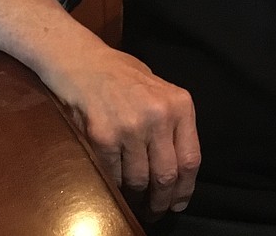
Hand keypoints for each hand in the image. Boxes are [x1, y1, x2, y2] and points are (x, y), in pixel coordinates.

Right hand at [48, 47, 200, 219]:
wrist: (85, 64)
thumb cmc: (124, 77)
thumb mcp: (162, 91)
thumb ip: (173, 124)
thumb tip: (179, 171)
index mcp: (179, 105)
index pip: (190, 159)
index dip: (186, 188)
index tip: (179, 202)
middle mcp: (158, 117)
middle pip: (167, 176)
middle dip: (162, 200)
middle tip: (157, 211)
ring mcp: (130, 128)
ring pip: (139, 180)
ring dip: (137, 195)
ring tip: (136, 197)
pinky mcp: (103, 137)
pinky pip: (114, 174)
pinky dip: (115, 183)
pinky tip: (116, 181)